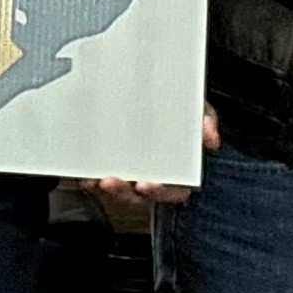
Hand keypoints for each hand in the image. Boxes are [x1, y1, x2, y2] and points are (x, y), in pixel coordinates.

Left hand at [87, 106, 220, 217]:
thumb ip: (206, 121)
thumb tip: (210, 138)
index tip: (146, 185)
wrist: (161, 96)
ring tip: (93, 177)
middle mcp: (154, 177)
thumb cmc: (183, 111)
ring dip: (104, 186)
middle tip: (109, 181)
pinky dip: (88, 178)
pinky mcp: (112, 164)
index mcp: (178, 171)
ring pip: (117, 189)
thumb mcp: (200, 111)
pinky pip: (99, 178)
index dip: (159, 192)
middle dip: (122, 191)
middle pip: (138, 195)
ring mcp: (132, 172)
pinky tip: (81, 173)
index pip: (172, 191)